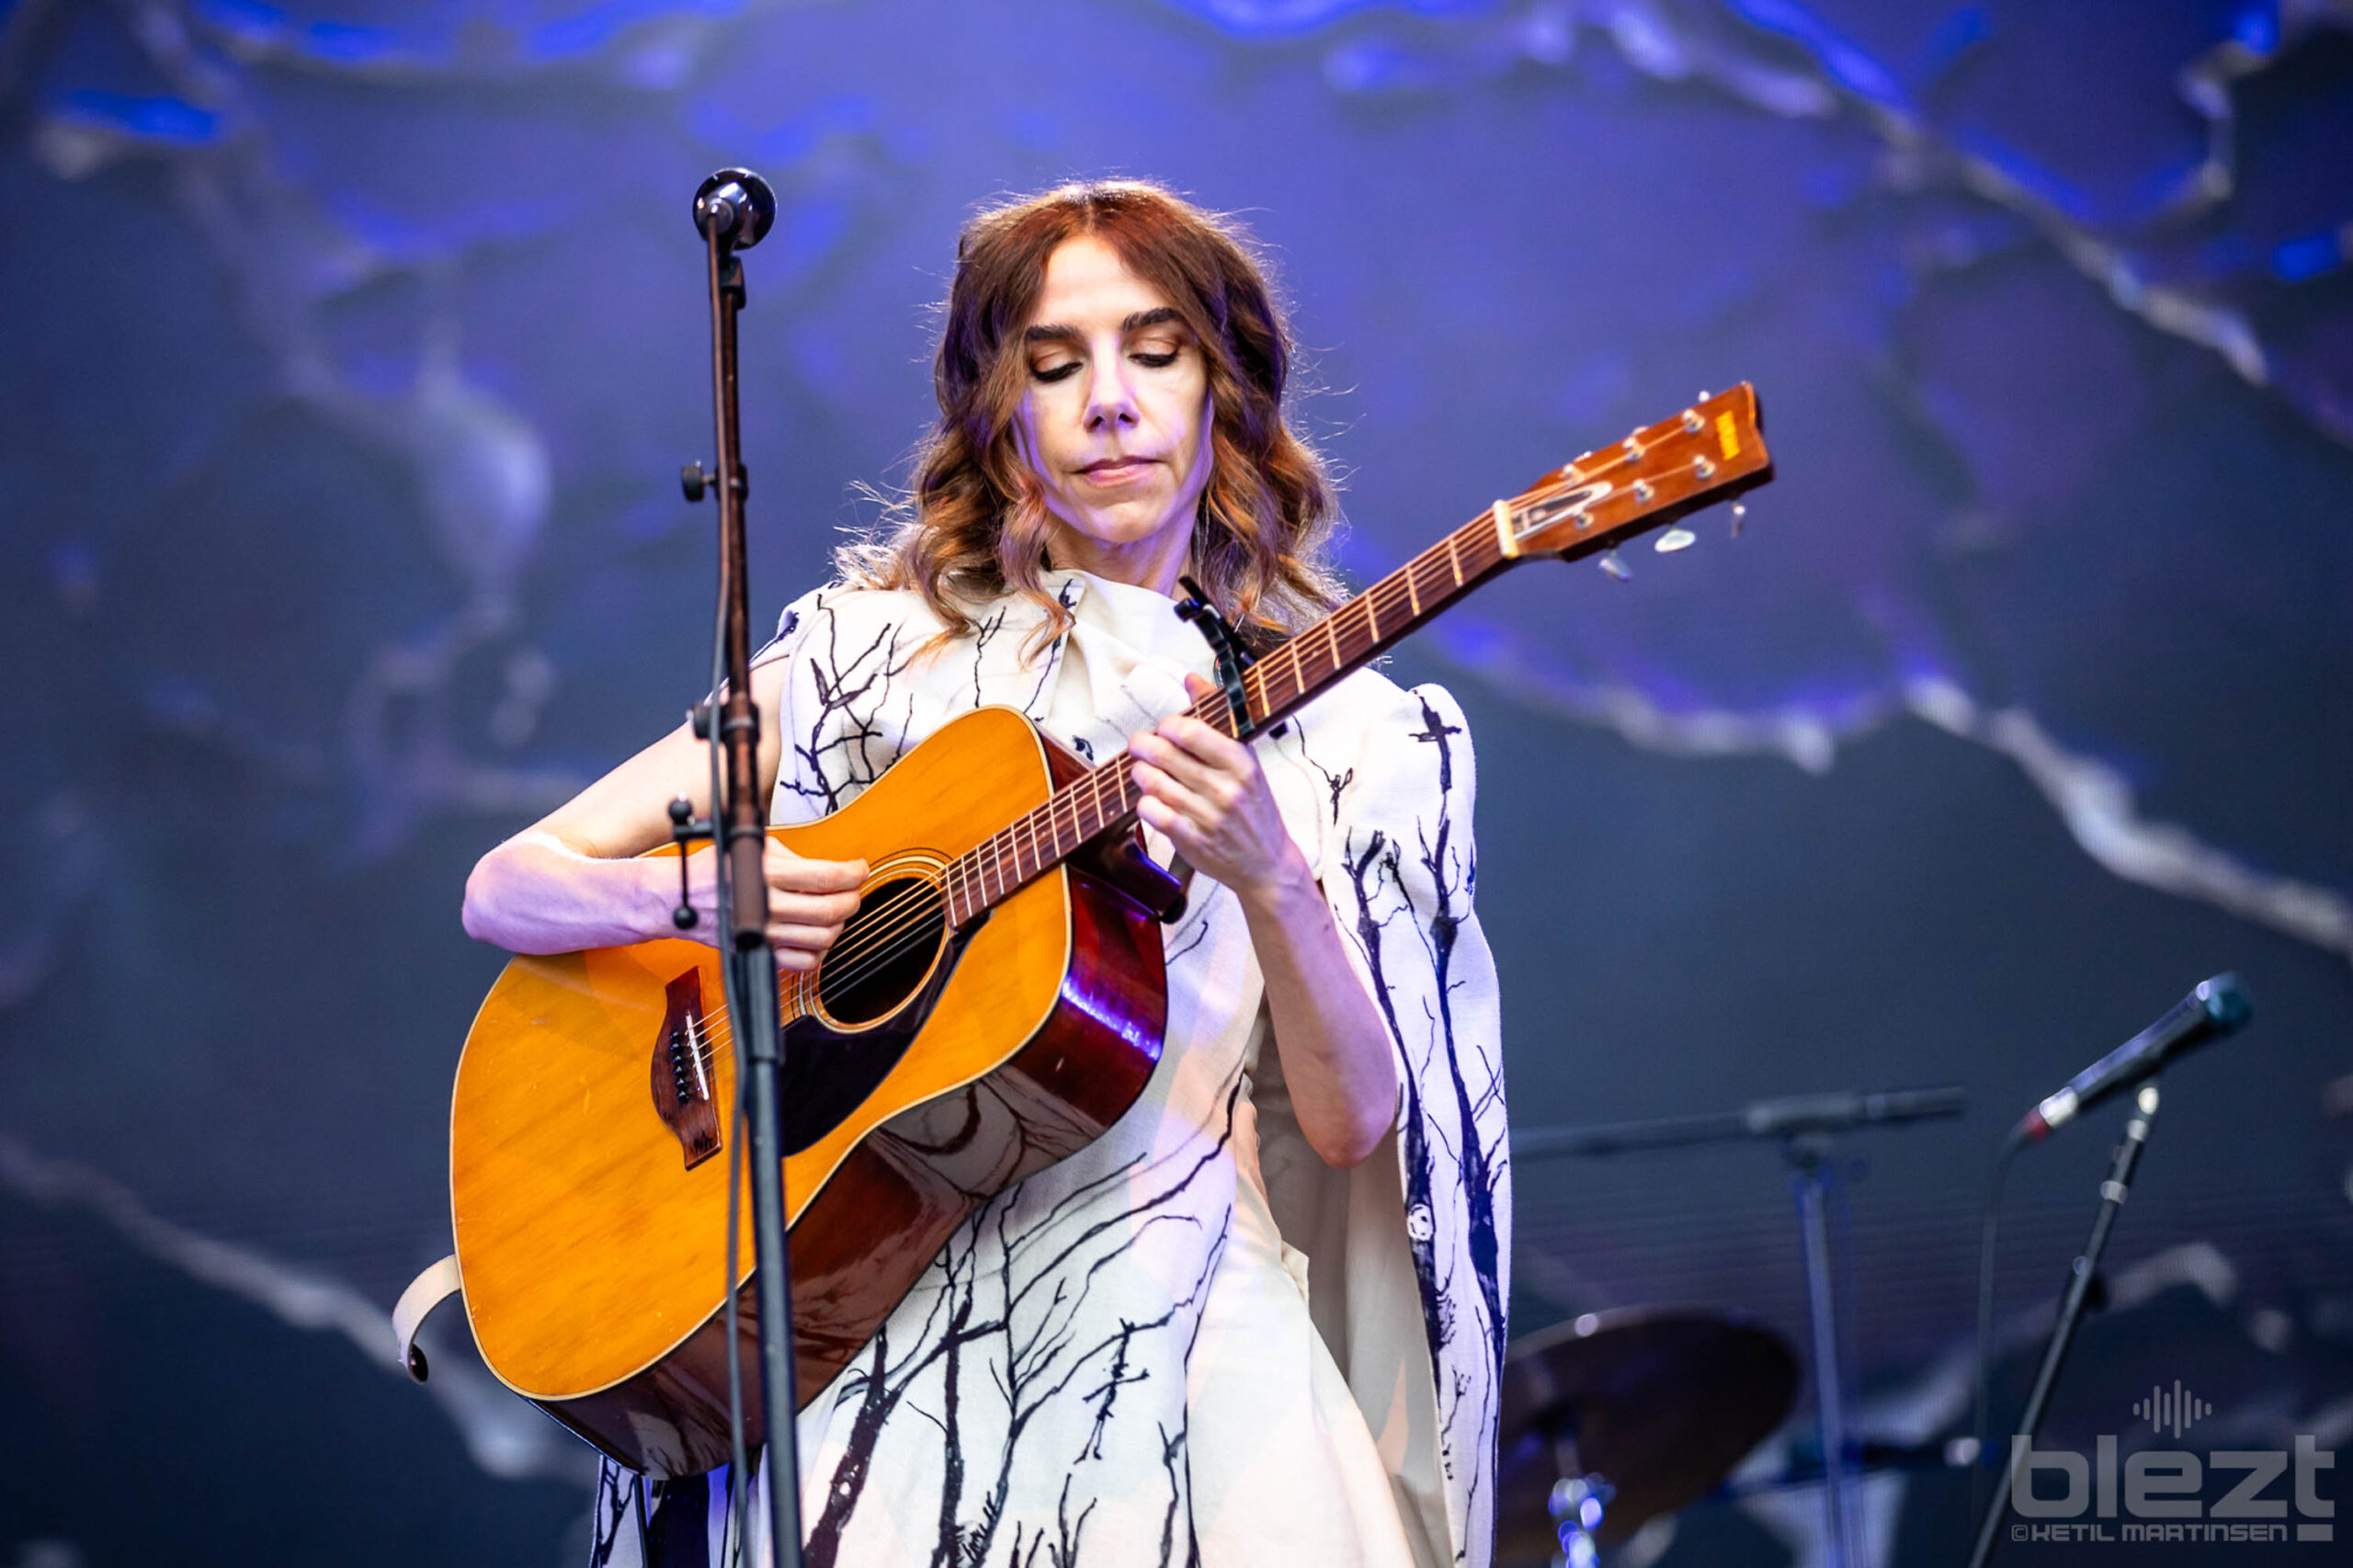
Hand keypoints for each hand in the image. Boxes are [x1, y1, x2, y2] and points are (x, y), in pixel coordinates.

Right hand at [675, 840, 865, 971]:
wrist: (678, 898)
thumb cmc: (713, 869)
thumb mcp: (753, 847)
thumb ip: (792, 858)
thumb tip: (829, 868)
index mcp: (764, 873)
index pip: (825, 877)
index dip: (852, 873)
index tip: (859, 869)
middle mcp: (765, 906)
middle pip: (830, 910)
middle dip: (852, 899)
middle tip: (853, 890)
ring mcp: (762, 933)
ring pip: (822, 938)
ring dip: (839, 924)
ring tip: (837, 910)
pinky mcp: (758, 951)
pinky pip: (803, 963)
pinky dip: (819, 951)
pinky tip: (817, 935)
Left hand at [1126, 673, 1307, 906]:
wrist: (1267, 863)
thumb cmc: (1254, 806)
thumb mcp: (1246, 760)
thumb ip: (1217, 718)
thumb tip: (1191, 679)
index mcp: (1242, 763)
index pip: (1192, 732)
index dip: (1168, 725)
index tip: (1166, 728)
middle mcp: (1227, 790)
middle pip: (1166, 755)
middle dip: (1144, 745)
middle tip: (1140, 745)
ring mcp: (1209, 818)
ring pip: (1155, 783)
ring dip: (1142, 773)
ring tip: (1144, 771)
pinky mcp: (1193, 842)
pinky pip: (1154, 814)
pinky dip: (1145, 803)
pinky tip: (1150, 799)